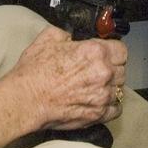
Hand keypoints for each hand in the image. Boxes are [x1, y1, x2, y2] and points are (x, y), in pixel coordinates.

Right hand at [7, 27, 126, 129]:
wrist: (25, 99)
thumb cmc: (34, 72)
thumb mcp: (48, 38)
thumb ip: (67, 33)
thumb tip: (73, 36)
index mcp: (94, 51)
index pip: (121, 49)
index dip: (112, 50)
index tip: (105, 54)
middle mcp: (103, 73)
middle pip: (122, 69)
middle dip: (111, 68)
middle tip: (94, 70)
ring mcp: (102, 95)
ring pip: (120, 88)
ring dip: (110, 86)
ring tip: (93, 86)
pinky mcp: (98, 114)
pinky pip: (116, 108)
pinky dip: (109, 105)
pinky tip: (97, 100)